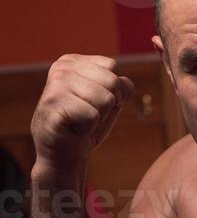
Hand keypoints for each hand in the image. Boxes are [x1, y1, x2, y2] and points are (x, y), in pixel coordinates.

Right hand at [31, 54, 133, 179]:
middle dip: (107, 105)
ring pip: (105, 99)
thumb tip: (122, 83)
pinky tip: (72, 130)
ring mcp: (55, 88)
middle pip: (112, 82)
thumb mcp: (109, 100)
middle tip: (87, 116)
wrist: (63, 156)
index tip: (93, 103)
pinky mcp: (53, 109)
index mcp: (71, 62)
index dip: (112, 91)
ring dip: (97, 118)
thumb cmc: (86, 126)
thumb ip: (120, 85)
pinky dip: (88, 129)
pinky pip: (92, 116)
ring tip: (79, 122)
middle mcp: (60, 69)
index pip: (111, 66)